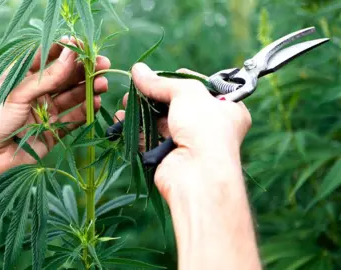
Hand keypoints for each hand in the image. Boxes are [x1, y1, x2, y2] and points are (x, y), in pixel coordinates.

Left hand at [0, 37, 110, 177]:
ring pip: (72, 96)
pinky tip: (95, 103)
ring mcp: (45, 111)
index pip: (48, 57)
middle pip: (65, 77)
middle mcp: (36, 92)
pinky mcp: (52, 131)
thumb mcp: (18, 93)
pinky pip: (73, 119)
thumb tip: (71, 55)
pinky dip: (85, 111)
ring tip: (102, 84)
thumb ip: (47, 77)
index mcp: (23, 76)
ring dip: (88, 89)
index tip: (83, 46)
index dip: (66, 50)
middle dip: (84, 70)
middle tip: (103, 65)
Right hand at [114, 63, 250, 202]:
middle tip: (133, 89)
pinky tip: (120, 120)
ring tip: (123, 103)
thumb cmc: (204, 128)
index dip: (179, 79)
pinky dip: (135, 129)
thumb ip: (160, 82)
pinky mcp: (170, 157)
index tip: (160, 75)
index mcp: (227, 107)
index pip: (201, 86)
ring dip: (141, 111)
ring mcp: (189, 143)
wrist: (198, 176)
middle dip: (153, 95)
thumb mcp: (187, 93)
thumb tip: (138, 70)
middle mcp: (210, 125)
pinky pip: (150, 139)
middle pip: (177, 103)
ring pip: (161, 121)